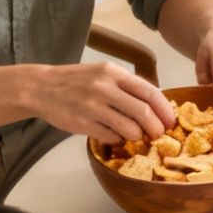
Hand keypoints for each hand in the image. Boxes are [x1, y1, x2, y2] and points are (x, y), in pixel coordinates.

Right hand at [32, 61, 176, 144]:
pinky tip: (114, 135)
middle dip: (156, 127)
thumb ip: (126, 86)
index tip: (170, 120)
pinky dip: (117, 139)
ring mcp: (93, 106)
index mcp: (113, 73)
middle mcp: (104, 87)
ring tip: (135, 135)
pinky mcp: (83, 123)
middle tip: (158, 134)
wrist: (41, 87)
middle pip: (143, 112)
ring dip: (137, 135)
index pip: (149, 92)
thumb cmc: (75, 81)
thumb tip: (155, 105)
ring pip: (129, 128)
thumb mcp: (102, 73)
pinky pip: (111, 137)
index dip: (164, 109)